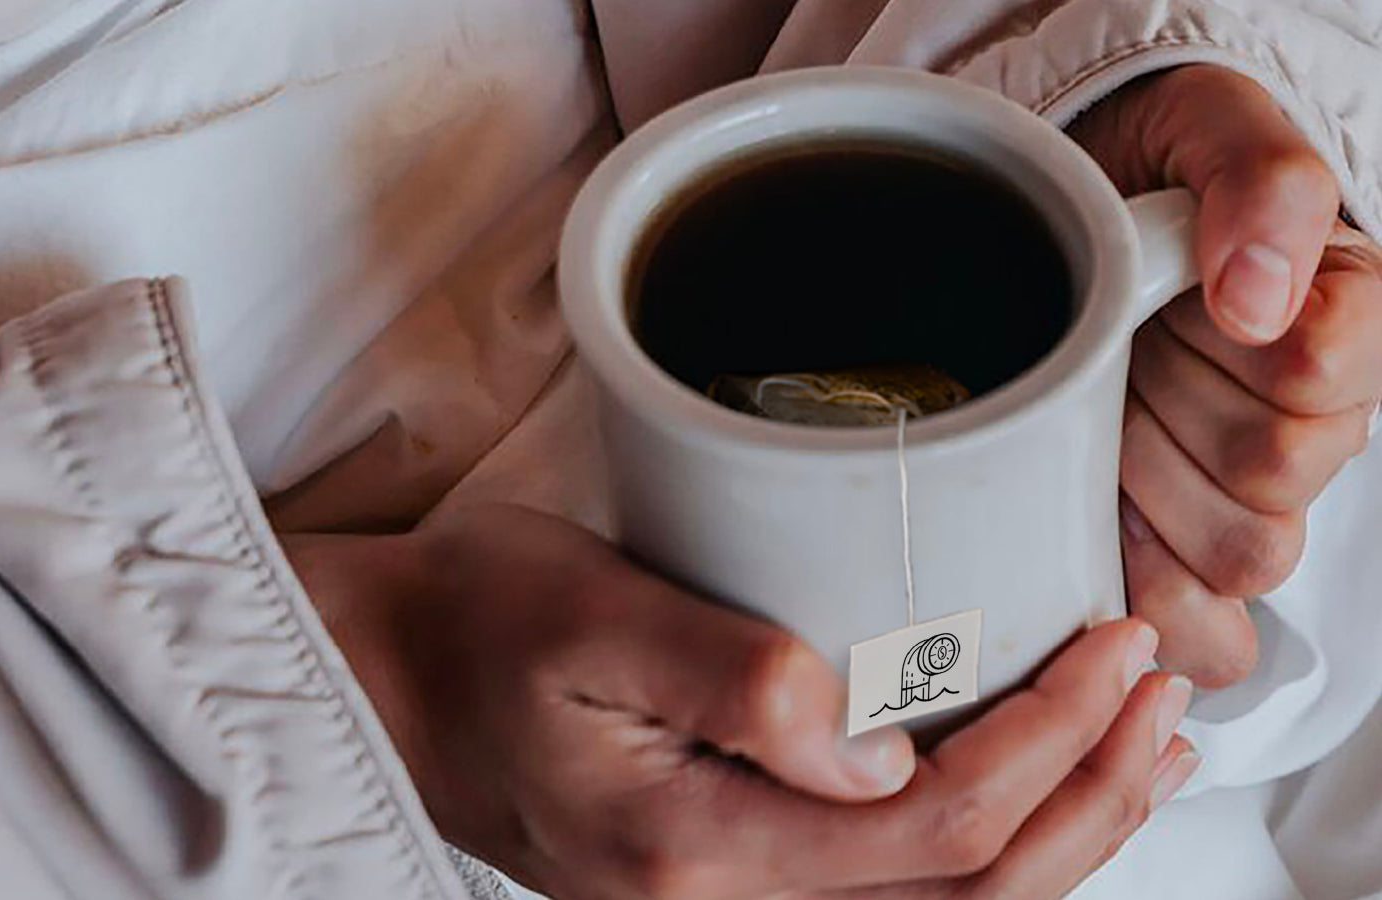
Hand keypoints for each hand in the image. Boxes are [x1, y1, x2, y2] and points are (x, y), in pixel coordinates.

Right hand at [285, 505, 1196, 898]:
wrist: (391, 680)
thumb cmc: (472, 625)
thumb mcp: (584, 610)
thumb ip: (730, 678)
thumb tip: (873, 743)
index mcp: (690, 842)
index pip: (927, 822)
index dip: (1047, 742)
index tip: (1109, 645)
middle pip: (963, 890)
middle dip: (1088, 794)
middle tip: (1156, 686)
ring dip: (1060, 830)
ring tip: (1136, 743)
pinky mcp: (729, 874)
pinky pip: (891, 888)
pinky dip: (989, 841)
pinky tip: (1029, 784)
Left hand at [1069, 65, 1381, 686]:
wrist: (1072, 214)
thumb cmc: (1151, 176)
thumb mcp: (1210, 129)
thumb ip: (1259, 186)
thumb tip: (1256, 297)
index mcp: (1344, 321)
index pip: (1322, 372)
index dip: (1231, 345)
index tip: (1183, 298)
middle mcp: (1310, 421)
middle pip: (1273, 481)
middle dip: (1171, 423)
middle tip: (1114, 365)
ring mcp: (1241, 496)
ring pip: (1236, 558)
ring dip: (1148, 501)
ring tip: (1097, 434)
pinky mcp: (1170, 551)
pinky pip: (1201, 627)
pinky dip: (1140, 599)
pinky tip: (1089, 541)